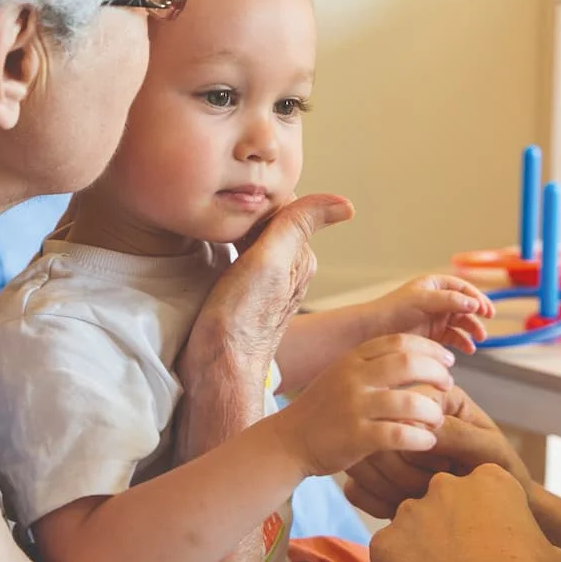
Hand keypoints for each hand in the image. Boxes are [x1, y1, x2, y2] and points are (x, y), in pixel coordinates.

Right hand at [181, 193, 354, 378]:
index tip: (240, 193)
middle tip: (223, 207)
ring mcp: (266, 284)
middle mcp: (288, 270)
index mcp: (300, 259)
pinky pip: (241, 254)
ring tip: (218, 221)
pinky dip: (230, 243)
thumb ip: (299, 225)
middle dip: (251, 209)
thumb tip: (346, 203)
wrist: (217, 368)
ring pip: (255, 236)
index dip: (263, 196)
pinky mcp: (244, 295)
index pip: (287, 206)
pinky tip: (215, 246)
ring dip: (239, 225)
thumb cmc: (241, 320)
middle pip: (270, 220)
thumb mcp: (271, 261)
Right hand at [271, 334, 454, 476]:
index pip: (400, 341)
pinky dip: (420, 438)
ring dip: (432, 411)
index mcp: (352, 359)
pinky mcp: (355, 437)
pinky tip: (427, 442)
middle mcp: (353, 378)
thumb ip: (372, 366)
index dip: (430, 349)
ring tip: (438, 419)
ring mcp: (354, 407)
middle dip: (437, 373)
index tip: (447, 360)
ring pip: (408, 401)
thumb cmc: (323, 410)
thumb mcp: (343, 376)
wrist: (288, 441)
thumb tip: (415, 359)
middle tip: (448, 386)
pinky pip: (399, 434)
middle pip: (408, 363)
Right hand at [344, 386, 532, 517]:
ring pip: (363, 462)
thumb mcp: (487, 449)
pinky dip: (376, 503)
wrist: (495, 510)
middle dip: (405, 471)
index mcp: (435, 396)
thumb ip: (457, 434)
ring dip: (391, 488)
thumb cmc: (499, 471)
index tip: (446, 465)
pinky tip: (400, 509)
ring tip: (421, 498)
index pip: (404, 406)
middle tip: (435, 487)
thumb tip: (418, 428)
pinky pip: (354, 487)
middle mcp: (404, 413)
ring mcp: (382, 443)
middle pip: (378, 436)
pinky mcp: (371, 471)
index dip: (421, 442)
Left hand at [362, 275, 493, 351]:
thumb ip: (448, 300)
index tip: (486, 310)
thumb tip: (474, 302)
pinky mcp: (433, 335)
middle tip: (485, 324)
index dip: (476, 297)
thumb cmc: (393, 309)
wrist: (373, 331)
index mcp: (434, 286)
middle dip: (477, 315)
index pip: (462, 289)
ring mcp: (436, 318)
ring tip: (478, 339)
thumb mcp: (422, 300)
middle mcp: (437, 301)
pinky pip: (454, 337)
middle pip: (466, 306)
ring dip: (472, 329)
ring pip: (462, 323)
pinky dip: (463, 342)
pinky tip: (468, 349)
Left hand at [370, 466, 560, 561]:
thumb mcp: (552, 556)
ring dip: (423, 549)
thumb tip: (541, 555)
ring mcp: (411, 511)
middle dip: (448, 529)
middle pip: (442, 503)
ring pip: (412, 527)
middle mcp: (445, 486)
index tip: (490, 544)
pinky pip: (389, 554)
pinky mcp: (385, 541)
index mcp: (490, 480)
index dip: (485, 519)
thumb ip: (534, 541)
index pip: (481, 490)